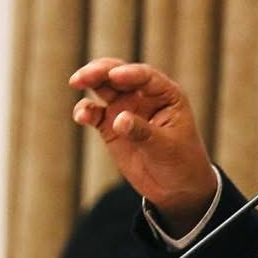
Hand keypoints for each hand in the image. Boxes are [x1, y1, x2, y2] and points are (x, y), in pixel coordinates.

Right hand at [70, 58, 217, 234]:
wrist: (175, 186)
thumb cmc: (181, 161)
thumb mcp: (166, 147)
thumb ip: (143, 132)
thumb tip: (118, 119)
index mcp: (167, 95)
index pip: (146, 77)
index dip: (130, 74)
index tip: (115, 76)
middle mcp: (144, 96)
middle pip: (119, 74)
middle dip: (101, 71)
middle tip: (83, 77)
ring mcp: (125, 109)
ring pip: (103, 87)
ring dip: (89, 81)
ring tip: (77, 83)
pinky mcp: (110, 126)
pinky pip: (93, 113)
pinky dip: (85, 111)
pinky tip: (81, 116)